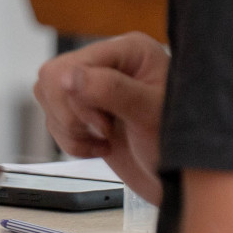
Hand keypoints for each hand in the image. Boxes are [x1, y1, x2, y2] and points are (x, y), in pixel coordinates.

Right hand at [32, 32, 169, 203]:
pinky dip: (71, 142)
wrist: (183, 181)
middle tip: (105, 131)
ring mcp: (96, 91)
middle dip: (71, 115)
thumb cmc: (181, 143)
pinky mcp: (87, 115)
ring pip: (49, 100)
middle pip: (52, 80)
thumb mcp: (150, 113)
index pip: (70, 65)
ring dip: (70, 130)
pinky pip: (54, 121)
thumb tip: (68, 76)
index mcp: (128, 51)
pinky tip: (100, 147)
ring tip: (105, 140)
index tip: (106, 123)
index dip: (78, 99)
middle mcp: (109, 65)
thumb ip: (110, 89)